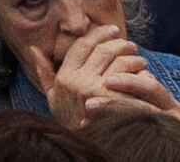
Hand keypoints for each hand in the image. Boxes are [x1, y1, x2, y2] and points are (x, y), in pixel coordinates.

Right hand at [33, 27, 179, 132]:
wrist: (84, 147)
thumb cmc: (70, 121)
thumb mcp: (52, 98)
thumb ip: (44, 73)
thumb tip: (34, 49)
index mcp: (65, 77)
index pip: (82, 45)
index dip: (99, 34)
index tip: (112, 31)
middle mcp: (79, 82)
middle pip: (103, 50)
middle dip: (120, 44)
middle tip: (130, 45)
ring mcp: (97, 92)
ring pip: (120, 62)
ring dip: (133, 58)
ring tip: (139, 61)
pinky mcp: (115, 103)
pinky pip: (132, 80)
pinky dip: (141, 75)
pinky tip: (146, 76)